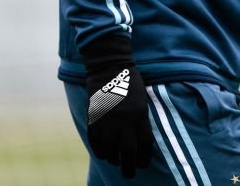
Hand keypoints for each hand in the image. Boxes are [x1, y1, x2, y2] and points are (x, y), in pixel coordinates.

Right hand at [82, 36, 152, 177]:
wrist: (109, 65)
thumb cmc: (130, 82)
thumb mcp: (142, 100)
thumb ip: (140, 119)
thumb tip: (139, 141)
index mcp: (140, 115)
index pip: (144, 144)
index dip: (144, 158)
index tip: (142, 164)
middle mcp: (124, 120)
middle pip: (127, 152)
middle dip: (128, 167)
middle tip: (129, 175)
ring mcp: (108, 119)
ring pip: (109, 149)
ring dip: (112, 159)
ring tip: (114, 162)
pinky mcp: (94, 116)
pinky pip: (95, 140)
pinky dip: (98, 150)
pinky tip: (102, 154)